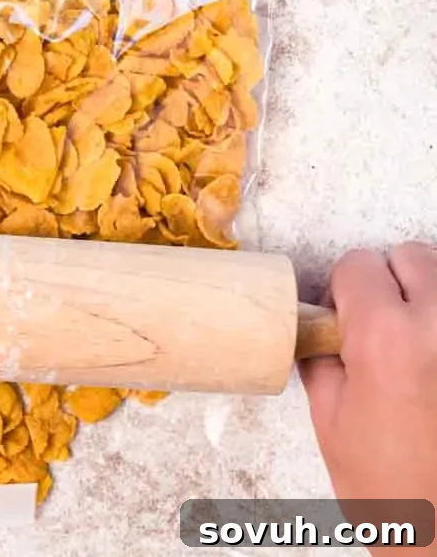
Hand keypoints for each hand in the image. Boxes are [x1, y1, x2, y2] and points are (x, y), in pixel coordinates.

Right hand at [300, 243, 436, 551]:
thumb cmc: (391, 489)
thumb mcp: (331, 419)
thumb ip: (323, 359)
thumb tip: (320, 330)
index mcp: (387, 338)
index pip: (358, 265)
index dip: (342, 289)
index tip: (339, 314)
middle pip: (411, 256)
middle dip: (388, 282)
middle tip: (376, 325)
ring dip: (426, 299)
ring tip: (414, 346)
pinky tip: (432, 365)